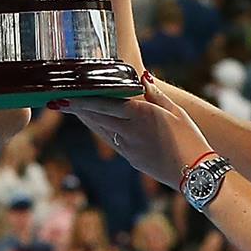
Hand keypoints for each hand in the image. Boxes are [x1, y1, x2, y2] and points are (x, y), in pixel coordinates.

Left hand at [54, 76, 210, 189]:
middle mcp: (129, 131)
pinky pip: (111, 140)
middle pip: (96, 116)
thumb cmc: (190, 139)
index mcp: (140, 115)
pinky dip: (100, 129)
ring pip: (101, 129)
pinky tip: (95, 123)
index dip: (81, 100)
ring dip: (85, 118)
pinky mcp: (130, 158)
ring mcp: (128, 147)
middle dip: (76, 108)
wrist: (194, 173)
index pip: (104, 104)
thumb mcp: (175, 112)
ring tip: (70, 108)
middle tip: (56, 100)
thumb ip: (155, 95)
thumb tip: (142, 77)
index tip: (63, 96)